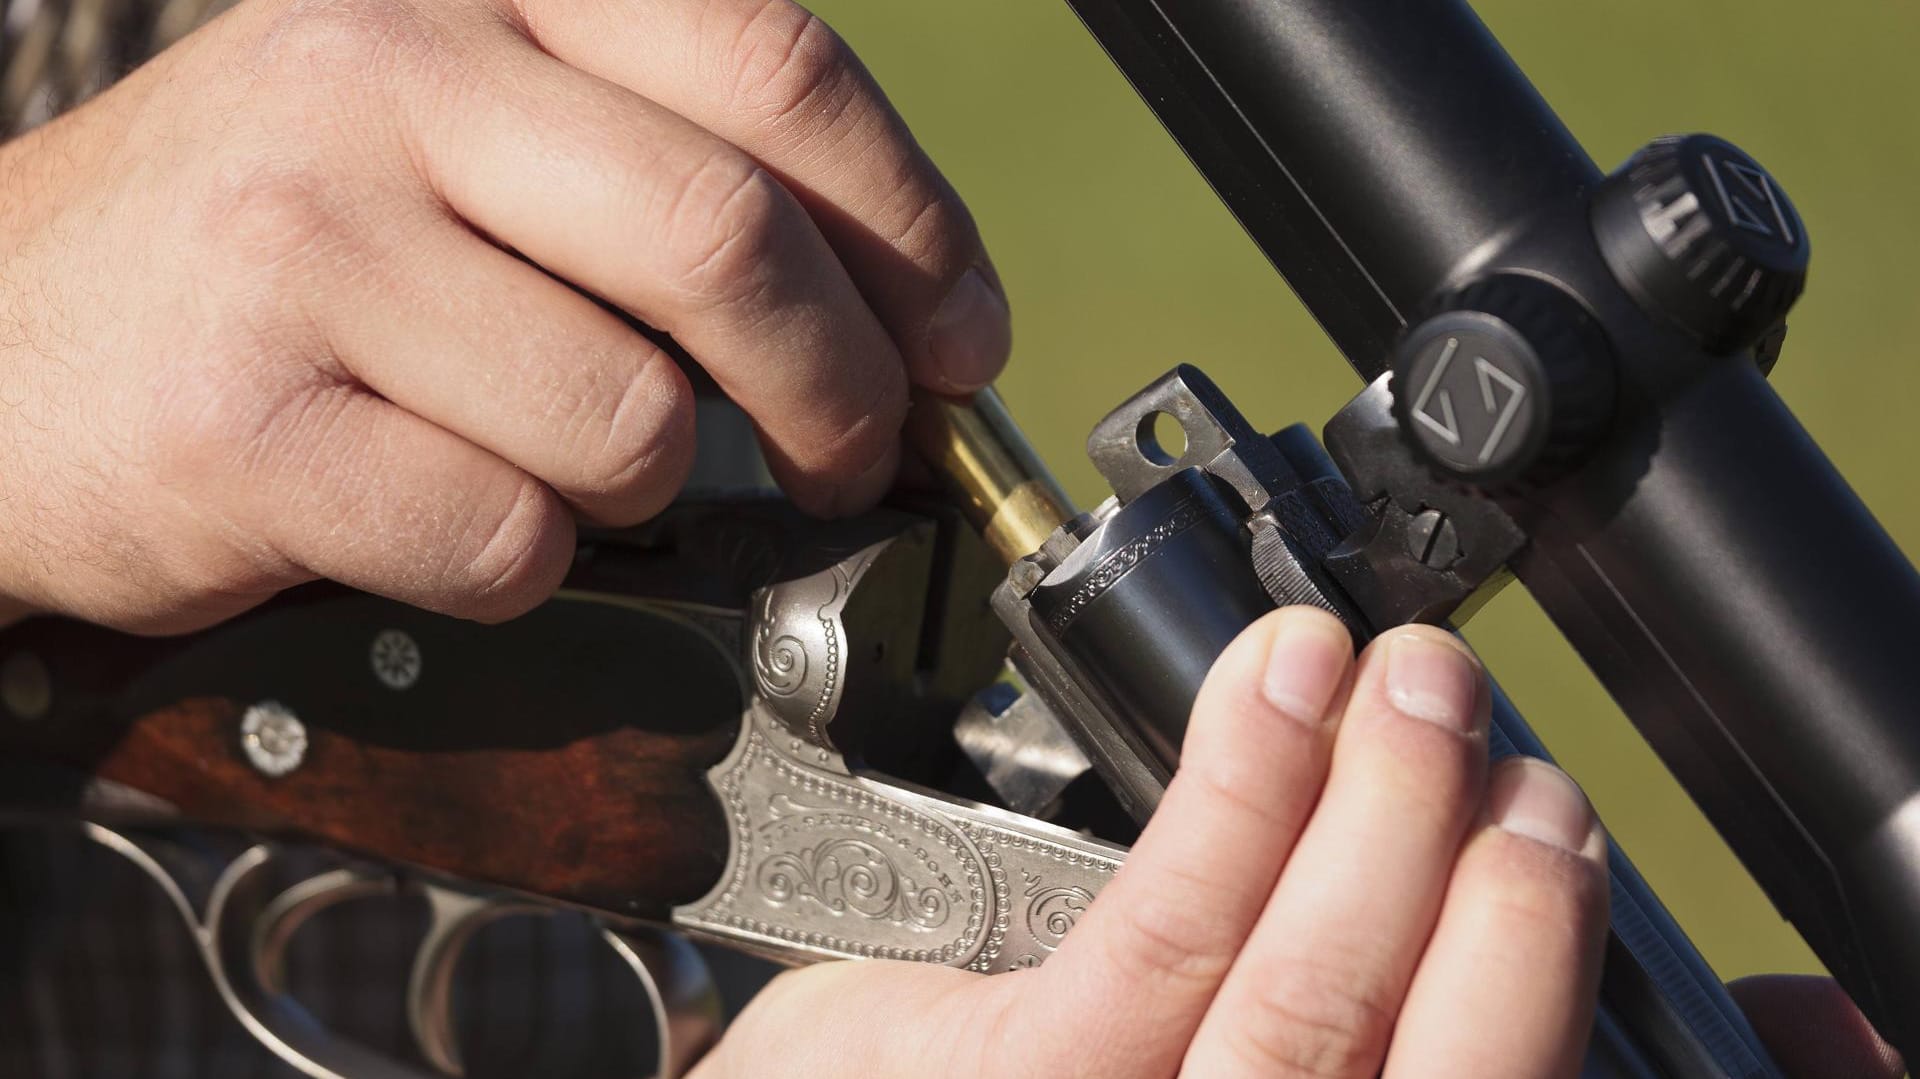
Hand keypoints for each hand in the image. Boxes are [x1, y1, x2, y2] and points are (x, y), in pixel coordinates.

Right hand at [0, 0, 1007, 631]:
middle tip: (851, 454)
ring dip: (645, 489)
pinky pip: (508, 536)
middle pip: (731, 243)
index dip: (910, 223)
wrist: (2, 348)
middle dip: (838, 390)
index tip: (959, 336)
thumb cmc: (277, 253)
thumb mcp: (460, 132)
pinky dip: (526, 563)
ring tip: (563, 468)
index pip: (775, 67)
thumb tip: (899, 300)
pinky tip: (453, 516)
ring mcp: (300, 242)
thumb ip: (658, 170)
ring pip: (628, 421)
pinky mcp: (245, 420)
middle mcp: (382, 74)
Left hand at [696, 609, 1614, 1077]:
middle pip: (1441, 1072)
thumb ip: (1348, 1003)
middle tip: (1503, 747)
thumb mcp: (1198, 1057)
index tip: (1566, 835)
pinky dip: (1245, 797)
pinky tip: (1285, 683)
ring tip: (1418, 685)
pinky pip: (1168, 932)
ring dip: (1387, 817)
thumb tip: (1542, 913)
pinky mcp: (1030, 1078)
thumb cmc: (1011, 1074)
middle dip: (1505, 898)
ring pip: (1308, 1000)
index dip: (1564, 975)